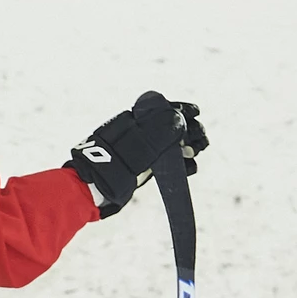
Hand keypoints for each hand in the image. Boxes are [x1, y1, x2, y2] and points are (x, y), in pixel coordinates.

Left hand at [65, 91, 208, 217]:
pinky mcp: (144, 169)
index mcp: (137, 121)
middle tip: (201, 140)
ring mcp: (143, 152)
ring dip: (188, 147)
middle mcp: (141, 134)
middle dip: (189, 131)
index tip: (196, 113)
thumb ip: (161, 131)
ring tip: (197, 150)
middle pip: (172, 128)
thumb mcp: (141, 143)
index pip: (165, 110)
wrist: (95, 187)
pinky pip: (166, 163)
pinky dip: (180, 164)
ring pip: (171, 146)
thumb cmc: (114, 162)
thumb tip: (180, 119)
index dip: (183, 111)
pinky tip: (190, 166)